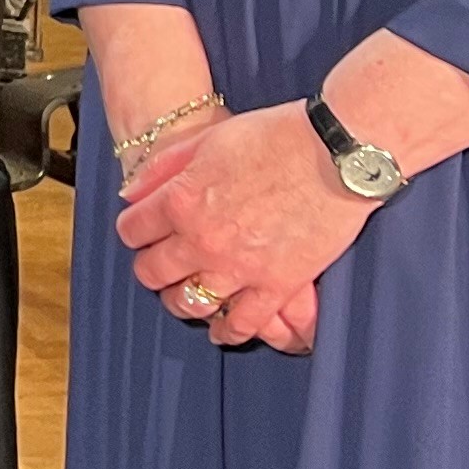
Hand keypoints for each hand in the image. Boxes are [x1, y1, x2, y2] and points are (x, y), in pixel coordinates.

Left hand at [116, 105, 369, 348]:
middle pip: (153, 272)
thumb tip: (130, 194)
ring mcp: (240, 268)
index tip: (142, 230)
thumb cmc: (275, 137)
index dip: (134, 230)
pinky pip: (243, 323)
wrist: (337, 153)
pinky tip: (221, 330)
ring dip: (181, 301)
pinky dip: (228, 331)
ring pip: (190, 304)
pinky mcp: (278, 286)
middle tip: (159, 263)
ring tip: (184, 296)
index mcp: (181, 201)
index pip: (132, 231)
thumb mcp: (208, 139)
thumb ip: (164, 169)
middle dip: (150, 268)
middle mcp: (202, 241)